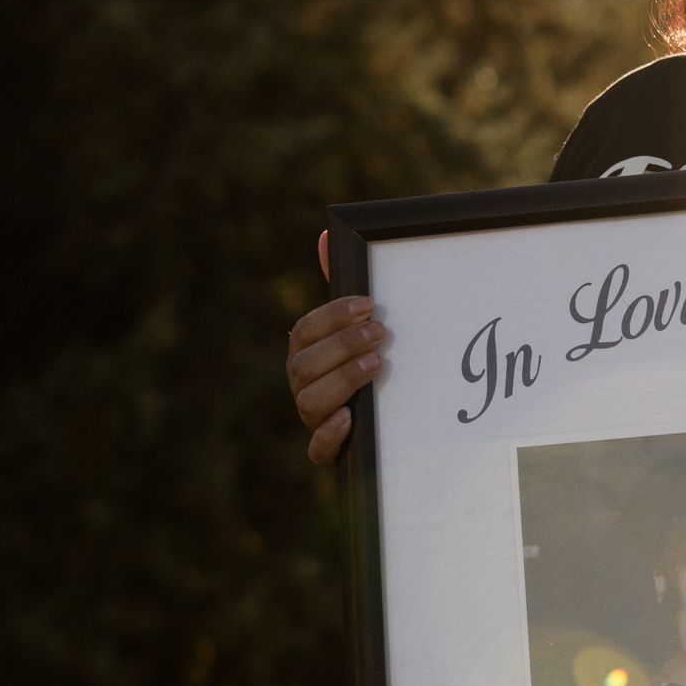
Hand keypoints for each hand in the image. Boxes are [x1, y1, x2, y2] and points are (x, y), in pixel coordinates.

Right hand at [285, 231, 386, 466]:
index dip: (333, 316)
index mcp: (306, 353)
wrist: (383, 426)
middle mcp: (302, 385)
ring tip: (376, 365)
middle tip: (381, 333)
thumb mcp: (356, 327)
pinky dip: (329, 436)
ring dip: (342, 381)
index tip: (368, 304)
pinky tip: (349, 419)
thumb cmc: (365, 363)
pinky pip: (317, 451)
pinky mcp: (327, 452)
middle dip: (343, 346)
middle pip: (305, 364)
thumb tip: (326, 233)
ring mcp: (312, 418)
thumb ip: (341, 288)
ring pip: (310, 402)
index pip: (306, 330)